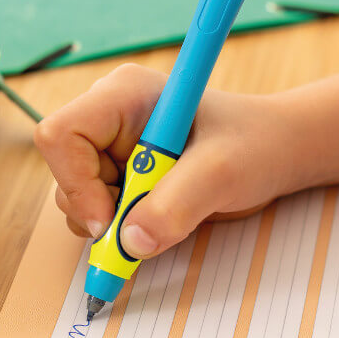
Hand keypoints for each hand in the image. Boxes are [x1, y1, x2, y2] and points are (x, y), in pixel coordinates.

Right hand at [33, 64, 303, 259]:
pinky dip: (119, 227)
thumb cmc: (255, 144)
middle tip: (142, 226)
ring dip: (111, 221)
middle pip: (64, 171)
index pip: (61, 134)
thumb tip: (130, 242)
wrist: (276, 152)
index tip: (110, 220)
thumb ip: (176, 205)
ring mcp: (111, 146)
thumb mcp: (222, 173)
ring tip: (163, 213)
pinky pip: (95, 210)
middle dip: (97, 208)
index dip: (76, 182)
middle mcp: (108, 116)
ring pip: (75, 197)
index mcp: (123, 94)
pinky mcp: (119, 173)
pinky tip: (158, 217)